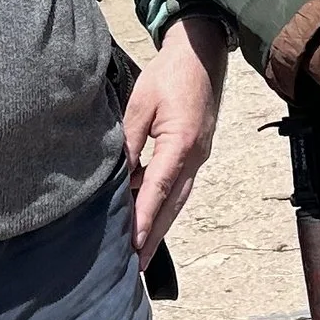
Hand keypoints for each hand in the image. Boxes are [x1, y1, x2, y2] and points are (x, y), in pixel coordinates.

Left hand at [123, 10, 226, 266]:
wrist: (201, 54)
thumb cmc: (169, 74)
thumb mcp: (140, 103)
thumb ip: (128, 141)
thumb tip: (117, 175)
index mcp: (181, 142)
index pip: (157, 187)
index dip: (144, 217)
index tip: (133, 242)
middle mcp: (196, 155)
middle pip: (173, 204)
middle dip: (154, 235)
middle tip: (137, 265)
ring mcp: (200, 156)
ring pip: (179, 199)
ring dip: (161, 225)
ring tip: (142, 250)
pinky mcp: (197, 153)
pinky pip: (180, 186)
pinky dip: (166, 205)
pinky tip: (151, 217)